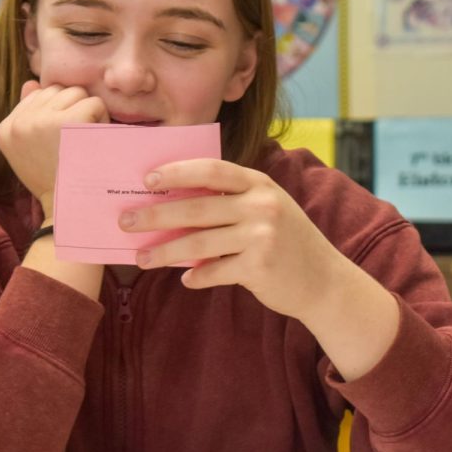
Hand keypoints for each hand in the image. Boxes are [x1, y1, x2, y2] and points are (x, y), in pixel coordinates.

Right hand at [0, 81, 106, 214]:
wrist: (67, 210)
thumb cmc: (55, 182)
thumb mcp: (31, 152)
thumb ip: (29, 115)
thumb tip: (32, 83)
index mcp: (5, 129)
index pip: (37, 95)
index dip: (57, 112)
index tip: (60, 140)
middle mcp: (18, 123)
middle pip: (56, 90)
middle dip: (72, 108)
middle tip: (76, 140)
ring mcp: (40, 121)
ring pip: (76, 93)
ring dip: (88, 112)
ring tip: (84, 141)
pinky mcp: (66, 122)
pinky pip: (94, 104)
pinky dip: (101, 120)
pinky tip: (95, 141)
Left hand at [119, 158, 340, 321]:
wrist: (324, 280)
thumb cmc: (285, 240)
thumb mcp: (265, 208)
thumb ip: (229, 201)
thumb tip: (171, 203)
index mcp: (258, 184)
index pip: (211, 170)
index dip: (177, 172)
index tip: (146, 179)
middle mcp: (261, 206)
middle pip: (196, 209)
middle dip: (155, 215)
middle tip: (126, 220)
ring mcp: (261, 237)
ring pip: (198, 244)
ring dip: (164, 252)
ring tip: (140, 257)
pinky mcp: (260, 268)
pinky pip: (214, 272)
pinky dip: (196, 277)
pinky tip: (184, 280)